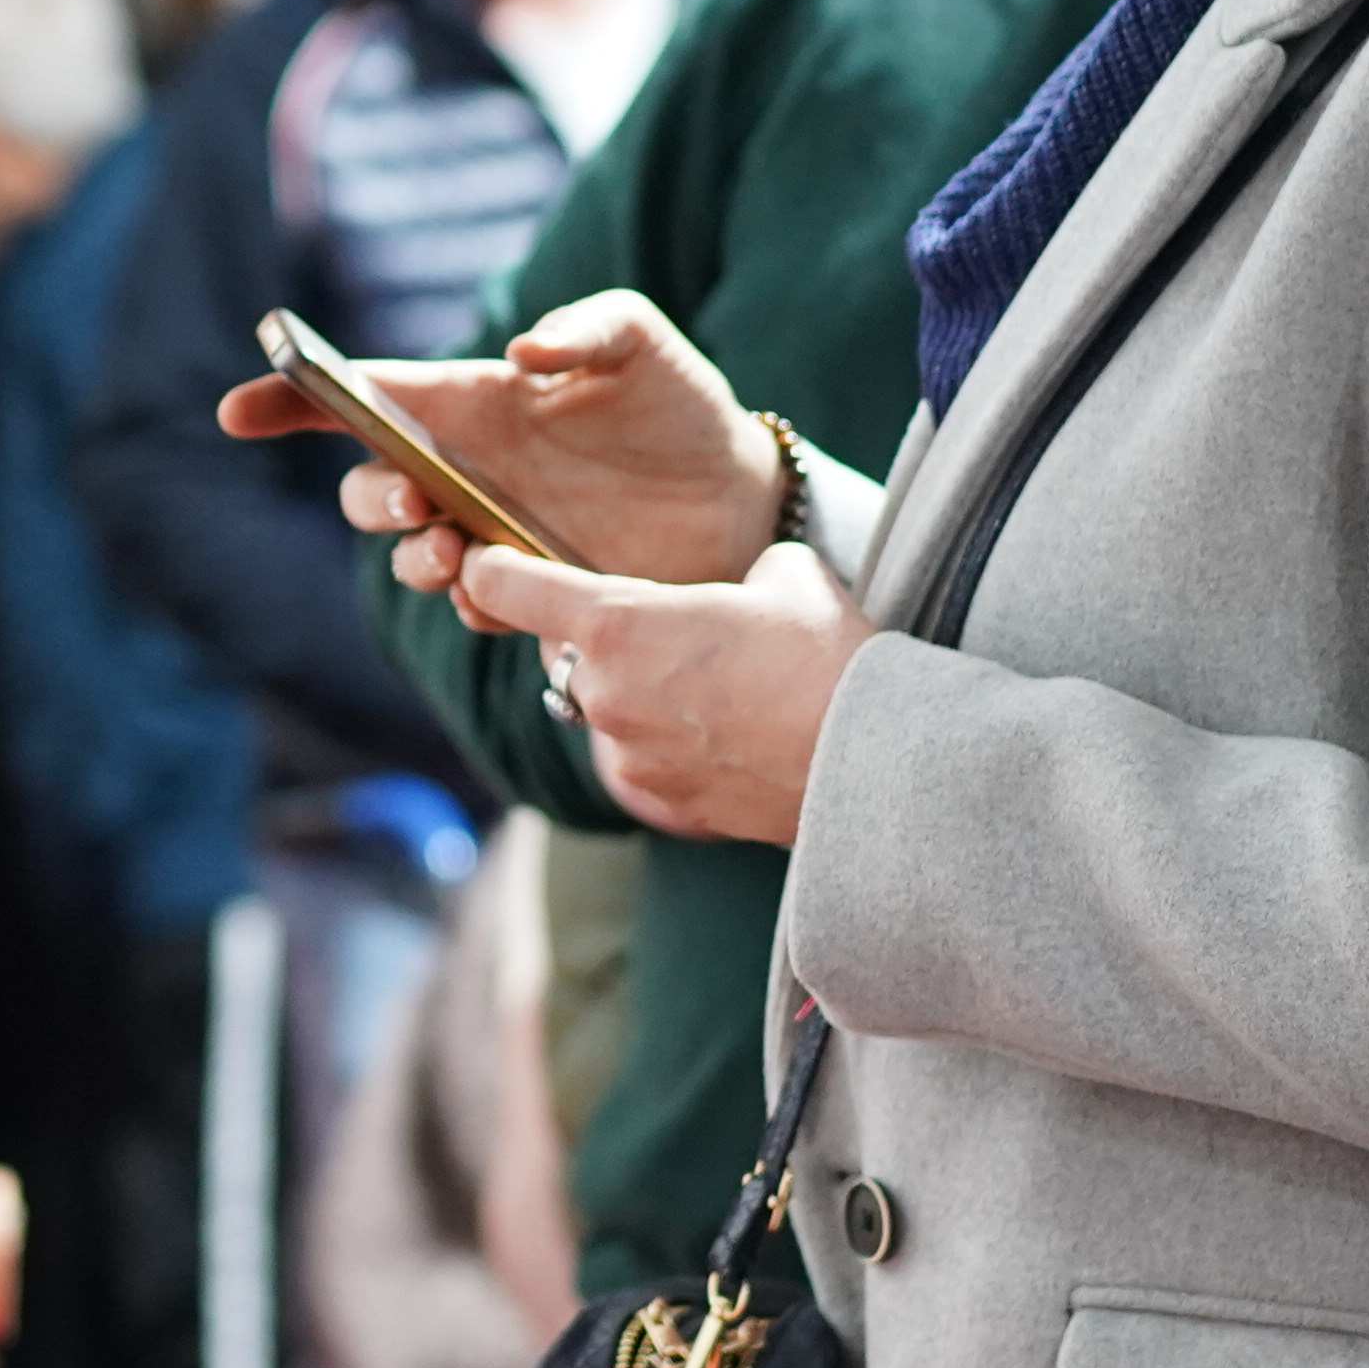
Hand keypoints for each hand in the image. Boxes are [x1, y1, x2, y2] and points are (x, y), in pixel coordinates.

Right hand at [214, 288, 774, 585]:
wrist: (741, 499)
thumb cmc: (679, 404)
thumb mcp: (642, 343)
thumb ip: (591, 325)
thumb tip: (524, 351)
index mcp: (471, 402)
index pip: (361, 397)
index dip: (290, 403)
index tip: (240, 412)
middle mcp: (465, 471)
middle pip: (366, 489)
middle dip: (370, 498)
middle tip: (420, 498)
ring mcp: (491, 535)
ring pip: (408, 555)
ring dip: (413, 558)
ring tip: (458, 552)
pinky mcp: (528, 590)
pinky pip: (471, 607)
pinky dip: (471, 603)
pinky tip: (503, 589)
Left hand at [450, 540, 872, 845]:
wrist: (878, 762)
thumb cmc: (829, 657)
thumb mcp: (783, 575)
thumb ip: (735, 574)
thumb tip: (740, 588)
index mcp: (616, 624)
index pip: (506, 589)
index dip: (493, 571)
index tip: (490, 565)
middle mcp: (605, 694)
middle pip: (566, 655)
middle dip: (603, 641)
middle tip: (671, 630)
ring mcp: (629, 756)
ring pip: (610, 709)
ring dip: (643, 695)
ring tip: (724, 687)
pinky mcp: (663, 802)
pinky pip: (647, 757)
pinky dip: (674, 742)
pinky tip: (736, 732)